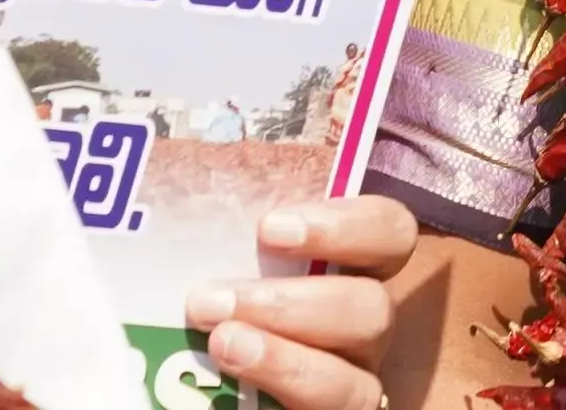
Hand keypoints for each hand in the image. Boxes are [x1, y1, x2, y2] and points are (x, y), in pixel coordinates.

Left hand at [185, 196, 415, 409]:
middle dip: (293, 305)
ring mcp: (351, 385)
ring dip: (285, 362)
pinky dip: (280, 394)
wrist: (184, 380)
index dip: (345, 226)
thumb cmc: (212, 302)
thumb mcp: (223, 257)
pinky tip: (231, 384)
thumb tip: (175, 179)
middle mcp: (362, 328)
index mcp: (351, 267)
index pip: (390, 232)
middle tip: (212, 299)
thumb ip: (223, 229)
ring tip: (221, 345)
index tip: (269, 229)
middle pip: (372, 310)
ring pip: (354, 383)